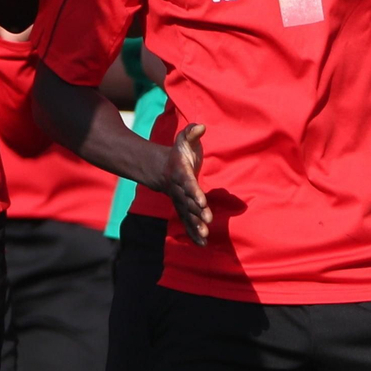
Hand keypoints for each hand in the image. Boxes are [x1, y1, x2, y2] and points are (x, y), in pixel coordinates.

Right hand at [161, 123, 210, 244]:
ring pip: (187, 216)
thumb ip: (191, 132)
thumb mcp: (183, 140)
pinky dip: (193, 234)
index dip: (194, 192)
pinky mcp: (183, 209)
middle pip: (188, 203)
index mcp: (180, 174)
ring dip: (196, 226)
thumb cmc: (179, 153)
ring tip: (205, 236)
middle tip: (207, 220)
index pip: (188, 184)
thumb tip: (201, 126)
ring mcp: (180, 201)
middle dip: (197, 212)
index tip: (202, 201)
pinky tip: (202, 245)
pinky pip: (187, 223)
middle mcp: (179, 191)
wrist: (163, 169)